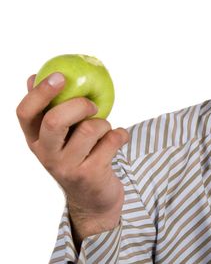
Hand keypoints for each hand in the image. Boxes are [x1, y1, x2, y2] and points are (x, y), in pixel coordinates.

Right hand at [16, 73, 128, 244]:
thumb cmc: (78, 156)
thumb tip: (34, 76)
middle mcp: (46, 154)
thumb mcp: (60, 137)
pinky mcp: (91, 175)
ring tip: (105, 131)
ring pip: (90, 129)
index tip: (59, 76)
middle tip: (92, 105)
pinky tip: (117, 140)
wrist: (94, 200)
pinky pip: (112, 140)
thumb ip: (50, 109)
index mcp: (35, 140)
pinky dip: (121, 135)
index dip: (40, 92)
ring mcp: (67, 167)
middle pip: (55, 120)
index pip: (25, 113)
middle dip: (79, 105)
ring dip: (105, 123)